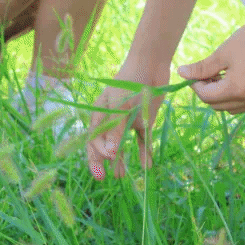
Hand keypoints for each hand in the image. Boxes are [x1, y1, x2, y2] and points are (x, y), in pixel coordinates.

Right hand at [87, 61, 169, 179]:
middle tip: (103, 179)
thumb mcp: (120, 107)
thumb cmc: (130, 83)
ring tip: (121, 177)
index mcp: (100, 115)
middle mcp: (112, 120)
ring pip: (121, 145)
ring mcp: (127, 122)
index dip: (96, 155)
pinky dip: (143, 152)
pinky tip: (146, 166)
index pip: (93, 139)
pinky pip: (141, 140)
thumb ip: (115, 130)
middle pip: (104, 145)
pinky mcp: (143, 121)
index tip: (105, 164)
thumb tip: (110, 154)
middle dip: (102, 162)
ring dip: (121, 161)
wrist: (151, 65)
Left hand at [178, 13, 244, 113]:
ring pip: (233, 108)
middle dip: (208, 92)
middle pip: (219, 106)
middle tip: (207, 74)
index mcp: (237, 90)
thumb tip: (181, 74)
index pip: (207, 97)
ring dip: (223, 97)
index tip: (195, 73)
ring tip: (223, 76)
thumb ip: (202, 67)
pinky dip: (238, 96)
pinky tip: (239, 77)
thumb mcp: (223, 52)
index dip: (196, 86)